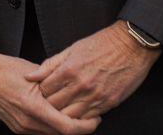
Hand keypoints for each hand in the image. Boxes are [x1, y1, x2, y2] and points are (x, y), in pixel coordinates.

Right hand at [0, 49, 99, 134]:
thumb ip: (57, 87)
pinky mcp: (18, 128)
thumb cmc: (8, 69)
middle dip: (78, 127)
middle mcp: (26, 121)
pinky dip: (53, 126)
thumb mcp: (37, 74)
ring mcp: (21, 127)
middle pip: (61, 134)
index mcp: (33, 107)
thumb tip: (77, 92)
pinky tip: (58, 115)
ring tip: (75, 114)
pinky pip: (41, 131)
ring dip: (65, 127)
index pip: (67, 127)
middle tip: (90, 117)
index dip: (85, 126)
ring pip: (52, 134)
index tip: (95, 119)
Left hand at [26, 21, 158, 119]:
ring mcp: (95, 96)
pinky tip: (79, 111)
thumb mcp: (71, 49)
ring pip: (70, 116)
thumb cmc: (101, 44)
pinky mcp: (109, 103)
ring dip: (64, 114)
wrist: (131, 45)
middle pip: (54, 106)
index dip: (41, 92)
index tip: (43, 90)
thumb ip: (50, 64)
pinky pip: (88, 118)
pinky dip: (81, 117)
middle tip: (50, 101)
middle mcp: (81, 85)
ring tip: (63, 108)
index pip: (44, 90)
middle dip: (49, 105)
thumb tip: (30, 76)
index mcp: (69, 70)